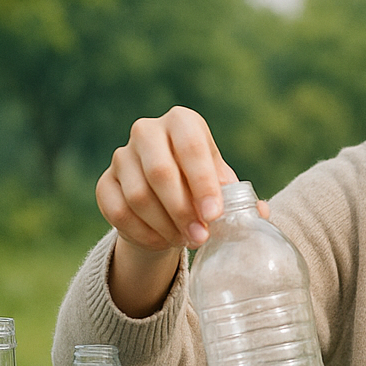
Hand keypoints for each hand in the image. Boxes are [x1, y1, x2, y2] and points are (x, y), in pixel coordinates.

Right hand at [96, 106, 251, 316]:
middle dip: (182, 211)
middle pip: (160, 172)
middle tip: (201, 237)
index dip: (203, 184)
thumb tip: (259, 212)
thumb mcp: (223, 187)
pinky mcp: (105, 183)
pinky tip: (162, 242)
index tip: (214, 215)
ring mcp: (122, 156)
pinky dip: (143, 233)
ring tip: (187, 241)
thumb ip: (239, 198)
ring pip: (138, 196)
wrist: (166, 199)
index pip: (191, 147)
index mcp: (183, 123)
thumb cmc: (203, 187)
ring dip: (165, 226)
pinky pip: (118, 212)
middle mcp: (147, 131)